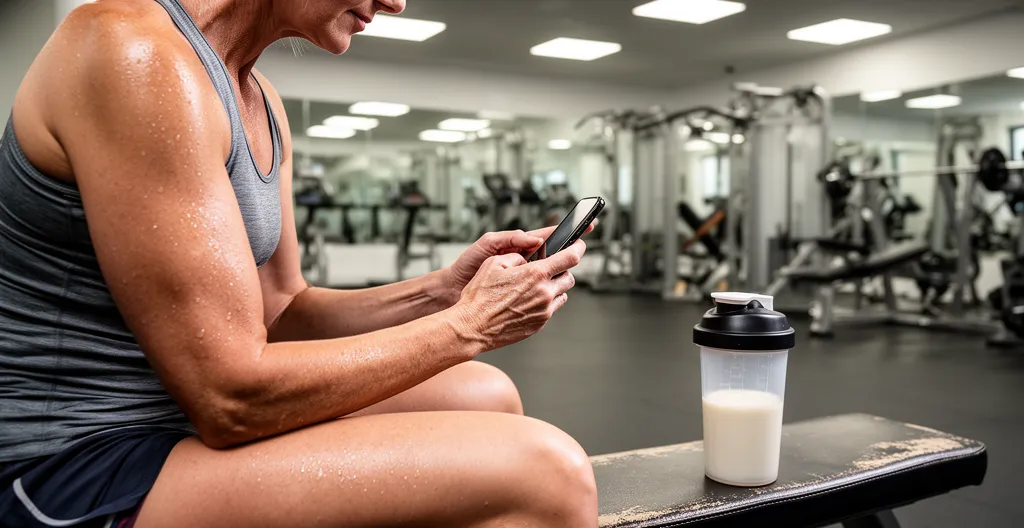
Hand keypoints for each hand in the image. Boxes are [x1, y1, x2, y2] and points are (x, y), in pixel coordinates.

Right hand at [452, 239, 585, 351]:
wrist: (473, 327)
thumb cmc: (479, 297)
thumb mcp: (493, 264)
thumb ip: (516, 257)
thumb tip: (526, 259)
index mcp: (535, 274)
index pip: (570, 258)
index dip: (578, 248)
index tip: (579, 245)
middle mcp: (544, 293)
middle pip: (569, 278)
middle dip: (562, 271)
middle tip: (548, 269)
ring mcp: (544, 311)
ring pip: (561, 295)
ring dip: (554, 288)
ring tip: (534, 287)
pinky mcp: (539, 324)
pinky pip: (550, 310)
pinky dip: (544, 303)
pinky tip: (526, 302)